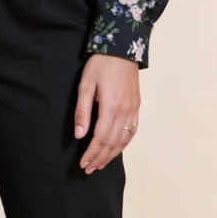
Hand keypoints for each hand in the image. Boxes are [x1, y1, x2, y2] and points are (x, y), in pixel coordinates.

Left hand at [74, 53, 139, 172]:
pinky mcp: (137, 106)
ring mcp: (134, 109)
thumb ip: (82, 111)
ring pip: (124, 139)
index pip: (101, 138)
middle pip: (113, 143)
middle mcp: (125, 112)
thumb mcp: (85, 85)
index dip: (92, 153)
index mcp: (111, 107)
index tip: (83, 164)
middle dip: (100, 158)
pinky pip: (132, 131)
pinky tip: (116, 149)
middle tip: (89, 169)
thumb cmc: (100, 64)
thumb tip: (79, 135)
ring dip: (112, 154)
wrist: (122, 47)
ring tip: (100, 164)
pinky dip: (124, 144)